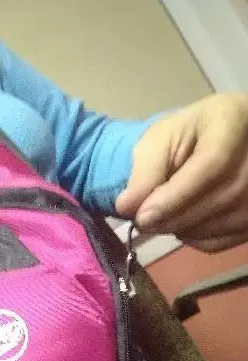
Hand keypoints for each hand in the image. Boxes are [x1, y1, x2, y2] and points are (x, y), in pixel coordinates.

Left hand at [115, 92, 247, 251]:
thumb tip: (126, 208)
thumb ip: (145, 171)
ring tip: (161, 219)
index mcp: (232, 121)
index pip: (213, 164)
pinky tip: (184, 223)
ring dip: (184, 229)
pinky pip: (228, 238)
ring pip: (226, 221)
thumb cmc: (188, 135)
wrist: (220, 141)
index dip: (176, 196)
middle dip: (175, 216)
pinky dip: (198, 239)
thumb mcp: (160, 140)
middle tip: (144, 223)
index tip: (143, 217)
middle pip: (222, 197)